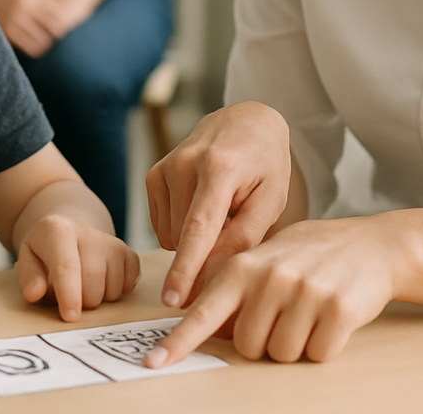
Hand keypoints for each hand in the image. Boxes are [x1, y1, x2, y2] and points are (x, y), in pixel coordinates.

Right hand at [0, 0, 91, 57]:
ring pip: (40, 44)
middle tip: (56, 38)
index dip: (65, 27)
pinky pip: (26, 48)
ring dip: (46, 46)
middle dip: (57, 37)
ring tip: (46, 44)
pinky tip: (35, 47)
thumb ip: (52, 0)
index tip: (64, 29)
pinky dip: (34, 50)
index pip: (58, 17)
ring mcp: (12, 21)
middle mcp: (22, 8)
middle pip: (52, 31)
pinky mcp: (5, 32)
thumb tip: (80, 12)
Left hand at [16, 213, 140, 321]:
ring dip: (99, 299)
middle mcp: (87, 231)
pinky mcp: (127, 251)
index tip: (70, 317)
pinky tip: (103, 282)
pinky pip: (130, 284)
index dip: (69, 294)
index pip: (67, 265)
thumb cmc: (44, 254)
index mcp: (57, 230)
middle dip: (83, 301)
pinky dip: (118, 292)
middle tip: (70, 298)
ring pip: (114, 286)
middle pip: (93, 280)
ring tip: (84, 287)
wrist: (67, 233)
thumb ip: (28, 278)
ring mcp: (110, 241)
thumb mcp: (27, 261)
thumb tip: (35, 293)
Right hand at [146, 102, 291, 307]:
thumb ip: (241, 240)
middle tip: (235, 223)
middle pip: (184, 238)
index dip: (185, 269)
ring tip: (220, 209)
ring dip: (194, 239)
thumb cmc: (264, 165)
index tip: (173, 301)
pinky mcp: (153, 175)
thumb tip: (210, 279)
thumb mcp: (270, 201)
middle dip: (206, 252)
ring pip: (171, 237)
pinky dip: (182, 228)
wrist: (244, 122)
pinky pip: (162, 226)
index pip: (198, 229)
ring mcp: (164, 167)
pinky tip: (201, 206)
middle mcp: (184, 164)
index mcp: (219, 169)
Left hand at [148, 217, 397, 366]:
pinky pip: (318, 354)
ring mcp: (304, 292)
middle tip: (287, 313)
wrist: (371, 245)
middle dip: (266, 341)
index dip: (179, 342)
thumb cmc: (311, 256)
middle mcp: (270, 277)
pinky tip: (332, 318)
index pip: (205, 312)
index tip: (153, 363)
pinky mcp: (337, 309)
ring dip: (296, 344)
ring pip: (282, 354)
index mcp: (245, 266)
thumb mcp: (266, 259)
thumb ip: (236, 289)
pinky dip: (324, 346)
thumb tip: (214, 329)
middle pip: (249, 347)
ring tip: (310, 312)